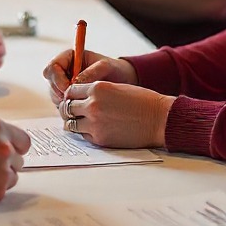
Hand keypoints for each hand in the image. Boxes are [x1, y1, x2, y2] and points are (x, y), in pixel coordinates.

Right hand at [0, 117, 29, 211]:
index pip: (24, 140)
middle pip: (19, 159)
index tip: (10, 153)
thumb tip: (5, 142)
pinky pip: (4, 190)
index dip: (16, 147)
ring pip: (13, 175)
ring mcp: (2, 169)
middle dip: (7, 163)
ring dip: (1, 177)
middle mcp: (3, 146)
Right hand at [43, 47, 137, 102]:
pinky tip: (82, 110)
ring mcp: (66, 85)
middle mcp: (65, 71)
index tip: (68, 87)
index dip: (57, 78)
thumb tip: (75, 82)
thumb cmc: (115, 69)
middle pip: (51, 83)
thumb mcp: (106, 66)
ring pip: (55, 96)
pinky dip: (70, 109)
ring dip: (64, 102)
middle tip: (73, 100)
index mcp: (70, 58)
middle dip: (59, 93)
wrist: (124, 81)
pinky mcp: (71, 98)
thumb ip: (91, 72)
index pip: (52, 67)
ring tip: (81, 104)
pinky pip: (63, 106)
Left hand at [57, 82, 174, 149]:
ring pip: (70, 123)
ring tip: (81, 122)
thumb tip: (80, 98)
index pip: (71, 90)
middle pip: (67, 107)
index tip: (74, 99)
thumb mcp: (116, 87)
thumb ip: (97, 91)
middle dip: (68, 109)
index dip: (71, 95)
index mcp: (97, 88)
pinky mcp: (100, 139)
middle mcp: (92, 104)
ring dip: (74, 122)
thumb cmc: (141, 101)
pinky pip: (83, 135)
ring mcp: (95, 123)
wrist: (158, 119)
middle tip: (73, 112)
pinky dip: (84, 133)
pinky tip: (93, 129)